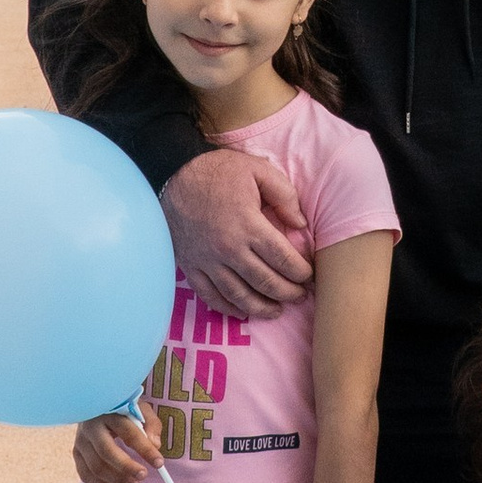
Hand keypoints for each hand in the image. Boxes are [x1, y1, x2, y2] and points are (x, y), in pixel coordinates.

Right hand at [72, 405, 160, 482]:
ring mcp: (81, 440)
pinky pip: (85, 474)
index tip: (159, 463)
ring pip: (96, 466)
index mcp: (110, 412)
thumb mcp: (141, 409)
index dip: (145, 450)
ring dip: (117, 479)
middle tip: (143, 476)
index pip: (129, 433)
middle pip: (107, 452)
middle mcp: (92, 426)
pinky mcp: (76, 451)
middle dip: (127, 467)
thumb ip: (151, 424)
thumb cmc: (123, 410)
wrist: (97, 406)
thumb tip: (155, 445)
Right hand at [163, 150, 312, 313]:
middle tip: (301, 295)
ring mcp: (208, 261)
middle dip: (288, 293)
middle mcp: (229, 249)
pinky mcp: (191, 266)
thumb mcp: (258, 170)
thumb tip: (300, 225)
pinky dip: (228, 308)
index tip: (309, 275)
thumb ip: (285, 195)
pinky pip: (211, 296)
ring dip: (262, 308)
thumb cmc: (218, 171)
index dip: (301, 272)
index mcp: (249, 225)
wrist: (172, 175)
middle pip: (266, 282)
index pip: (283, 259)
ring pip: (240, 296)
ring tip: (277, 310)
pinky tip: (242, 312)